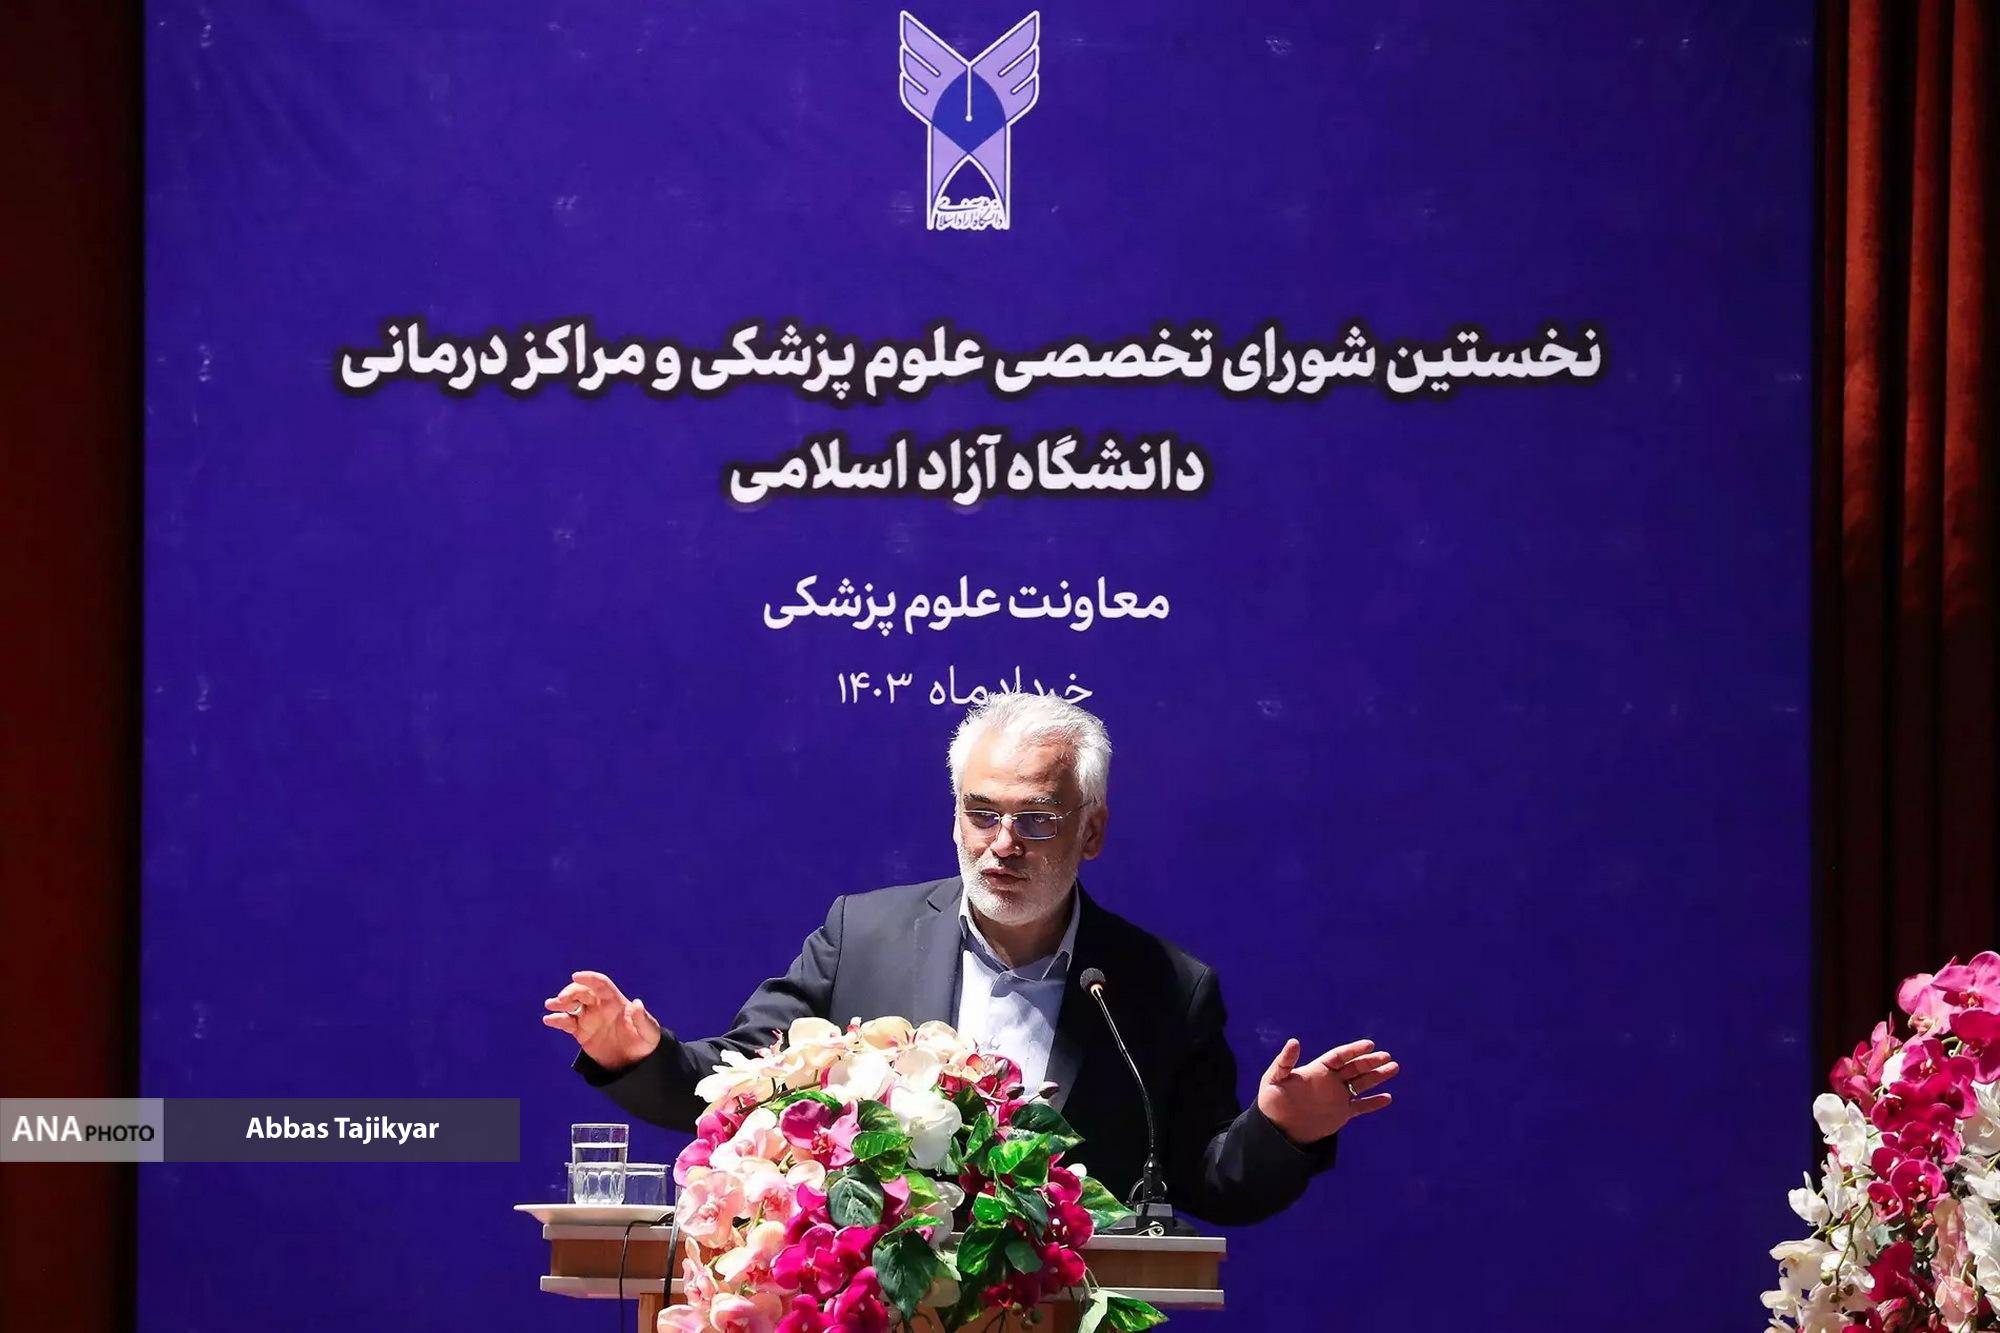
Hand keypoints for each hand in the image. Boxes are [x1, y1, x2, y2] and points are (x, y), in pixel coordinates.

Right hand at [542, 970, 663, 1071]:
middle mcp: (600, 1006)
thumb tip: (637, 1004)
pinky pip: (567, 1023)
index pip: (600, 984)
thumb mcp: (649, 1032)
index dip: (589, 978)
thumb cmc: (645, 1042)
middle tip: (561, 999)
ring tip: (551, 1005)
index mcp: (615, 1001)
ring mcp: (589, 1018)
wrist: (634, 1062)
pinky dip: (557, 1020)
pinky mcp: (581, 1032)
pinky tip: (548, 1020)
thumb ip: (643, 1019)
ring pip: (572, 1005)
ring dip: (560, 1003)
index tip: (576, 976)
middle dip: (571, 992)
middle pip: (582, 992)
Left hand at [1256, 1037, 1397, 1144]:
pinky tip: (1388, 1098)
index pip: (1340, 1056)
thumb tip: (1294, 1041)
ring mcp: (1337, 1097)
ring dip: (1377, 1076)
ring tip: (1394, 1068)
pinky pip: (1361, 1106)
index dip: (1354, 1050)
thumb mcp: (1274, 1079)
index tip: (1370, 1045)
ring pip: (1362, 1084)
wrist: (1278, 1129)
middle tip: (1387, 1057)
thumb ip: (1285, 1061)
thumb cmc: (1273, 1101)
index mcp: (1318, 1070)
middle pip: (1355, 1068)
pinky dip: (1374, 1103)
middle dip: (1371, 1062)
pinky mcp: (1341, 1114)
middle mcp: (1331, 1081)